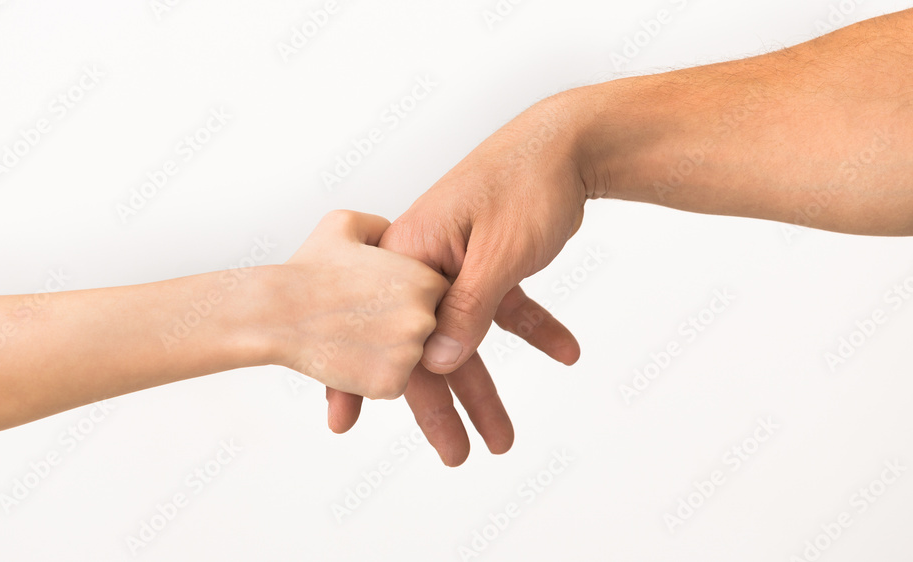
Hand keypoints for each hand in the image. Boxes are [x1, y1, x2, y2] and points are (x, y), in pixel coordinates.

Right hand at [276, 210, 447, 399]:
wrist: (276, 312)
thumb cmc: (306, 269)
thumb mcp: (345, 224)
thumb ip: (379, 225)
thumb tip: (390, 231)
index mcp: (424, 279)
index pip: (437, 296)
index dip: (407, 298)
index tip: (378, 298)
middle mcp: (424, 316)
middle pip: (426, 329)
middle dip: (398, 327)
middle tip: (360, 318)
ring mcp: (409, 352)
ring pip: (409, 357)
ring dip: (386, 352)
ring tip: (350, 334)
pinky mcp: (390, 383)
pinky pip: (392, 383)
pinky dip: (373, 376)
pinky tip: (346, 354)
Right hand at [326, 93, 590, 464]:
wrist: (567, 140)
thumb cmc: (523, 184)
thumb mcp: (496, 253)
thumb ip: (467, 308)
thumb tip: (439, 364)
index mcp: (410, 253)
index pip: (386, 330)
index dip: (368, 381)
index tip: (345, 423)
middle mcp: (425, 263)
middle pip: (428, 347)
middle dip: (443, 407)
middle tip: (460, 456)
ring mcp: (455, 263)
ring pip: (466, 337)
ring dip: (485, 386)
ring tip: (501, 437)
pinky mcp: (487, 263)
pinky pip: (501, 309)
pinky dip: (527, 330)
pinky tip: (563, 351)